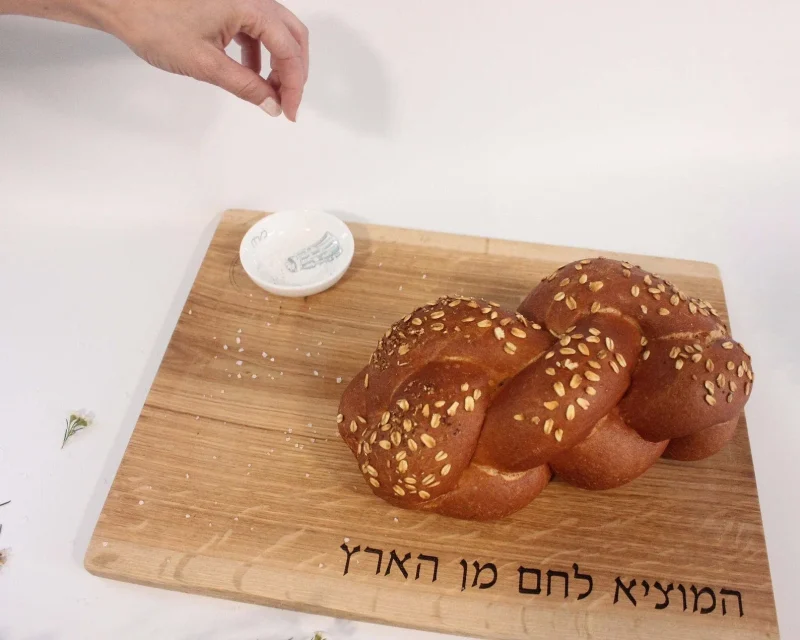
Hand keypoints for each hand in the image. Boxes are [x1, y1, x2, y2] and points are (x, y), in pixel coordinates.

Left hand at [104, 0, 308, 119]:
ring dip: (279, 63)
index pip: (288, 50)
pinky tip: (250, 74)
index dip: (294, 85)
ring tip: (270, 92)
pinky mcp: (227, 5)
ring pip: (278, 32)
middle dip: (294, 71)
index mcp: (249, 6)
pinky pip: (257, 29)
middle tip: (288, 101)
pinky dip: (262, 53)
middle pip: (293, 36)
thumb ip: (245, 86)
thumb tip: (272, 104)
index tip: (289, 110)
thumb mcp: (206, 65)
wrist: (121, 4)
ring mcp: (240, 0)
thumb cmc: (155, 24)